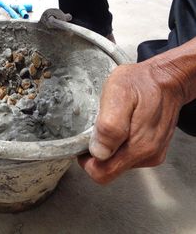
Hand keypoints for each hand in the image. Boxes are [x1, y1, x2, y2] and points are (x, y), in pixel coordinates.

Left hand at [78, 55, 189, 183]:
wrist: (167, 79)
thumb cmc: (141, 83)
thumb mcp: (119, 93)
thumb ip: (109, 125)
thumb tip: (98, 152)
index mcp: (138, 146)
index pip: (102, 173)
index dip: (87, 161)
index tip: (84, 142)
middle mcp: (147, 155)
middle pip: (109, 170)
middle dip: (98, 153)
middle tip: (97, 129)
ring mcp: (152, 153)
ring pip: (118, 163)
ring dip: (109, 147)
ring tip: (112, 123)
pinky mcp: (154, 150)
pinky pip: (128, 155)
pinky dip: (120, 144)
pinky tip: (123, 126)